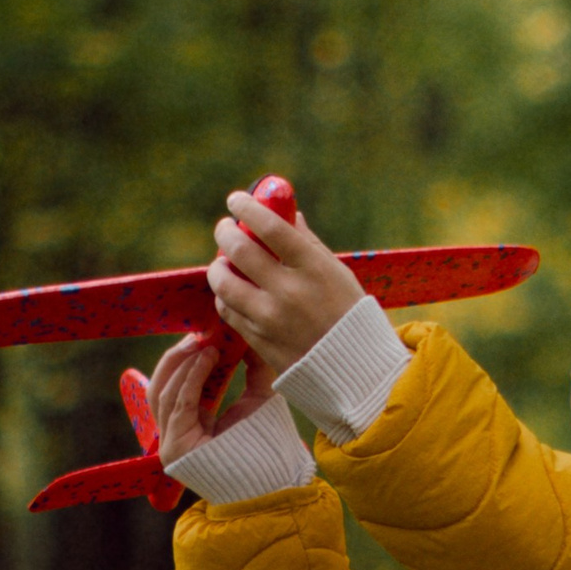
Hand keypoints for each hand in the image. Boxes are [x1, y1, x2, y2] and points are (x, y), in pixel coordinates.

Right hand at [147, 328, 284, 464]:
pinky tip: (207, 359)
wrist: (272, 482)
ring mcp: (171, 443)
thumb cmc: (265, 446)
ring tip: (205, 344)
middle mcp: (174, 433)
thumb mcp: (257, 400)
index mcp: (188, 423)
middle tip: (199, 334)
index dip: (183, 358)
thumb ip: (254, 371)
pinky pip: (178, 404)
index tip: (202, 334)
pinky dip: (191, 378)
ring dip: (184, 363)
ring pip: (163, 392)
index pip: (171, 385)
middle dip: (178, 357)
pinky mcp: (176, 449)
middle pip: (159, 386)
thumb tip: (252, 339)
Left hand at [205, 184, 363, 375]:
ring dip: (217, 266)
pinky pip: (228, 311)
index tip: (237, 200)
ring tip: (222, 262)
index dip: (248, 207)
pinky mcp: (258, 340)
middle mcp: (289, 292)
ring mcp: (270, 318)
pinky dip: (224, 296)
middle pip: (240, 251)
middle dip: (226, 233)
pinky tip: (231, 290)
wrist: (353, 370)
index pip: (270, 227)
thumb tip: (287, 214)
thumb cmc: (348, 314)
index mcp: (313, 268)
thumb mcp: (336, 273)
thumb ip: (307, 242)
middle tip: (225, 228)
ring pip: (224, 283)